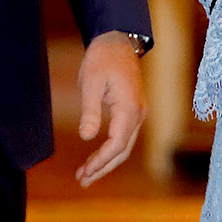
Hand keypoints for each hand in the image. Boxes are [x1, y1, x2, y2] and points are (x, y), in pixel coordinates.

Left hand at [76, 31, 146, 186]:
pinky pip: (125, 137)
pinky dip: (111, 150)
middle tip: (82, 180)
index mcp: (129, 108)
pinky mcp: (134, 111)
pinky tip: (97, 157)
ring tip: (86, 174)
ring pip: (125, 146)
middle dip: (103, 167)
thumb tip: (87, 137)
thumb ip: (90, 111)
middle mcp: (138, 114)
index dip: (101, 161)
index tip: (84, 171)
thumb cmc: (102, 59)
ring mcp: (138, 113)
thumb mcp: (90, 83)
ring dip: (107, 162)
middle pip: (123, 151)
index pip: (117, 144)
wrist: (118, 41)